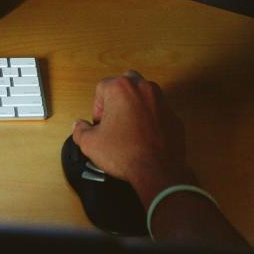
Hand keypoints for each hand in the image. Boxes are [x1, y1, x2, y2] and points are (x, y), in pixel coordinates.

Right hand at [72, 71, 192, 204]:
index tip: (99, 123)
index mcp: (120, 89)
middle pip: (125, 82)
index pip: (102, 87)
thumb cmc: (125, 153)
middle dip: (117, 98)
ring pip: (145, 94)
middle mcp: (143, 89)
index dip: (97, 106)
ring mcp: (161, 101)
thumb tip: (80, 126)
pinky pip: (158, 111)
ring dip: (135, 105)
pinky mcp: (174, 116)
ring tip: (129, 127)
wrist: (157, 171)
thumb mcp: (90, 143)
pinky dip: (151, 119)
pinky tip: (144, 136)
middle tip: (113, 118)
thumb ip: (80, 130)